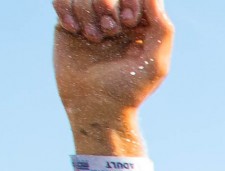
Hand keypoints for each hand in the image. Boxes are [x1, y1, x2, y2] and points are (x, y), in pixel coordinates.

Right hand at [52, 0, 172, 128]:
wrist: (93, 106)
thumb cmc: (128, 90)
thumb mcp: (155, 64)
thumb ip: (162, 30)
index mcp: (139, 26)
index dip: (130, 1)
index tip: (128, 23)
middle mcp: (115, 20)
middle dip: (107, 4)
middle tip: (110, 31)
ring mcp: (90, 21)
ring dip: (87, 12)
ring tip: (92, 38)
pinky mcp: (68, 24)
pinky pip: (62, 0)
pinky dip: (66, 9)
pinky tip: (72, 29)